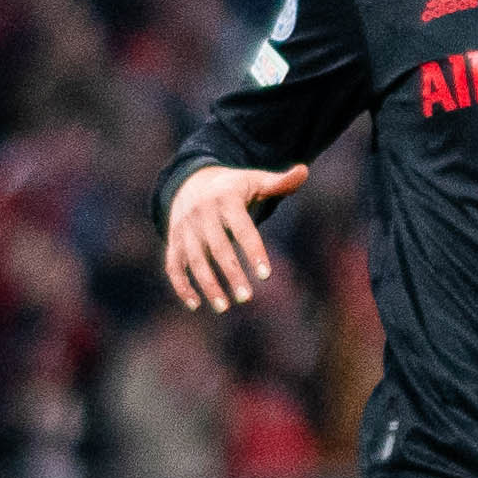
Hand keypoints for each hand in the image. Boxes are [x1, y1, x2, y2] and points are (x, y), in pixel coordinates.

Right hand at [161, 163, 308, 309]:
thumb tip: (304, 170)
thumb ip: (280, 182)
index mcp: (226, 200)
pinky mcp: (174, 240)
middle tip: (247, 297)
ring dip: (207, 284)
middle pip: (217, 248)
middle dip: (231, 273)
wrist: (192, 181)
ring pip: (193, 260)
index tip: (266, 276)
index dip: (254, 251)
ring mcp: (185, 228)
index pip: (242, 228)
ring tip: (224, 307)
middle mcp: (202, 214)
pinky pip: (173, 264)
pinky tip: (195, 305)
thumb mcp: (255, 180)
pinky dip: (181, 285)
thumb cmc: (234, 187)